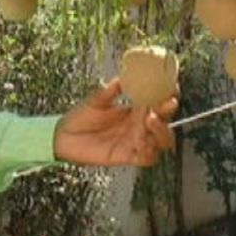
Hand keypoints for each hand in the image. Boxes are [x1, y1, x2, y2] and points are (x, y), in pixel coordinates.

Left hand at [52, 77, 177, 166]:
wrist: (64, 137)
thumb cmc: (80, 117)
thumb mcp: (95, 101)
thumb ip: (109, 91)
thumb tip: (122, 78)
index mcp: (134, 110)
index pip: (158, 103)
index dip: (167, 95)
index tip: (171, 87)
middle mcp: (139, 126)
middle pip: (164, 121)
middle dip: (167, 112)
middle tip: (166, 102)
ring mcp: (135, 141)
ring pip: (161, 141)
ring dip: (161, 130)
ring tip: (150, 118)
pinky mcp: (128, 156)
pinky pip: (146, 157)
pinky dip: (148, 150)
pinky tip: (142, 140)